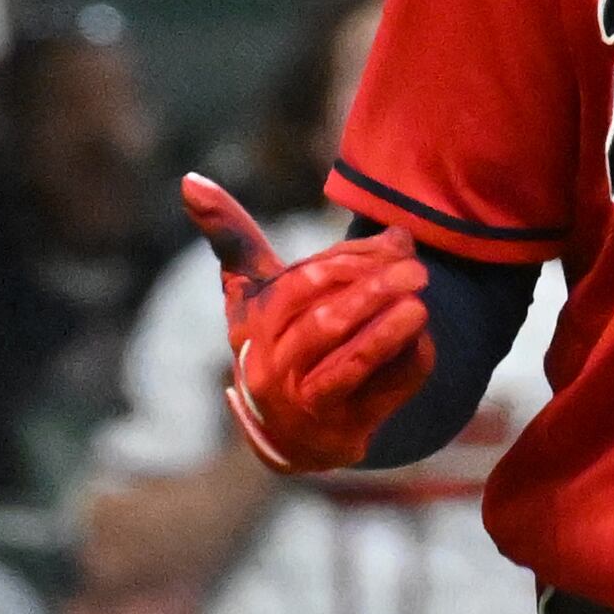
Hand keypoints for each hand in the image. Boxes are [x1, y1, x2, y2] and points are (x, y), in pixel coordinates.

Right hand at [182, 175, 433, 474]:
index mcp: (251, 328)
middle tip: (418, 267)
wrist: (292, 431)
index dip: (347, 263)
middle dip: (374, 291)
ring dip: (390, 330)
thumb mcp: (251, 290)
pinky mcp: (342, 433)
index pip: (299, 287)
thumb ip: (231, 236)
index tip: (393, 242)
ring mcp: (305, 406)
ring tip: (421, 302)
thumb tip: (189, 180)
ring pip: (351, 363)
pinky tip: (424, 337)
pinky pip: (380, 394)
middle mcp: (271, 370)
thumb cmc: (274, 340)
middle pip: (325, 324)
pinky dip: (404, 363)